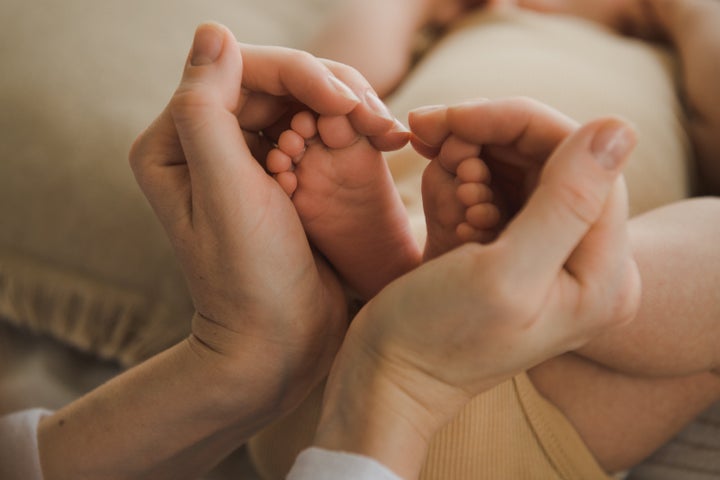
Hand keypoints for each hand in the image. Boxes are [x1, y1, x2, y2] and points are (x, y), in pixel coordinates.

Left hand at [129, 23, 401, 407]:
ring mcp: (248, 158)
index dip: (299, 74)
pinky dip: (353, 129)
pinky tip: (385, 140)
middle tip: (379, 121)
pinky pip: (319, 130)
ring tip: (387, 134)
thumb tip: (212, 31)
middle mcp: (206, 143)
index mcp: (176, 142)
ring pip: (303, 101)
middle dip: (332, 91)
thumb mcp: (225, 192)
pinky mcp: (285, 176)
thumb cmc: (250, 277)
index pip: (240, 71)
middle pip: (277, 82)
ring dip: (350, 107)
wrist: (280, 343)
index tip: (347, 104)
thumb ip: (206, 109)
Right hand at [315, 98, 640, 478]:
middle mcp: (580, 259)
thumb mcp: (504, 275)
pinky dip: (458, 182)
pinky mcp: (505, 248)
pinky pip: (491, 189)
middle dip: (486, 137)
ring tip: (432, 175)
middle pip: (549, 157)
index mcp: (599, 272)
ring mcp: (543, 252)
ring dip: (468, 158)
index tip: (454, 118)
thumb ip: (567, 203)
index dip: (519, 123)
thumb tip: (618, 128)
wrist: (388, 379)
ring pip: (515, 166)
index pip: (582, 160)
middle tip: (429, 135)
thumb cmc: (437, 339)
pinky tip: (440, 203)